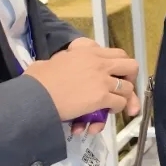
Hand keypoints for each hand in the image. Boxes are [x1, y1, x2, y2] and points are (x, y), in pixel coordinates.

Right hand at [23, 45, 140, 127]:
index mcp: (87, 51)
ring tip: (112, 106)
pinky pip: (120, 103)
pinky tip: (104, 114)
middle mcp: (99, 62)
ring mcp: (102, 79)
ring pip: (128, 87)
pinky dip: (115, 110)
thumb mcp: (51, 61)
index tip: (115, 74)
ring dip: (122, 98)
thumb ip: (62, 59)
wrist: (34, 97)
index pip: (116, 52)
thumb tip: (58, 62)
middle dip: (130, 78)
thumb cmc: (37, 80)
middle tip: (122, 89)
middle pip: (131, 65)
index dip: (119, 65)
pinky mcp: (102, 97)